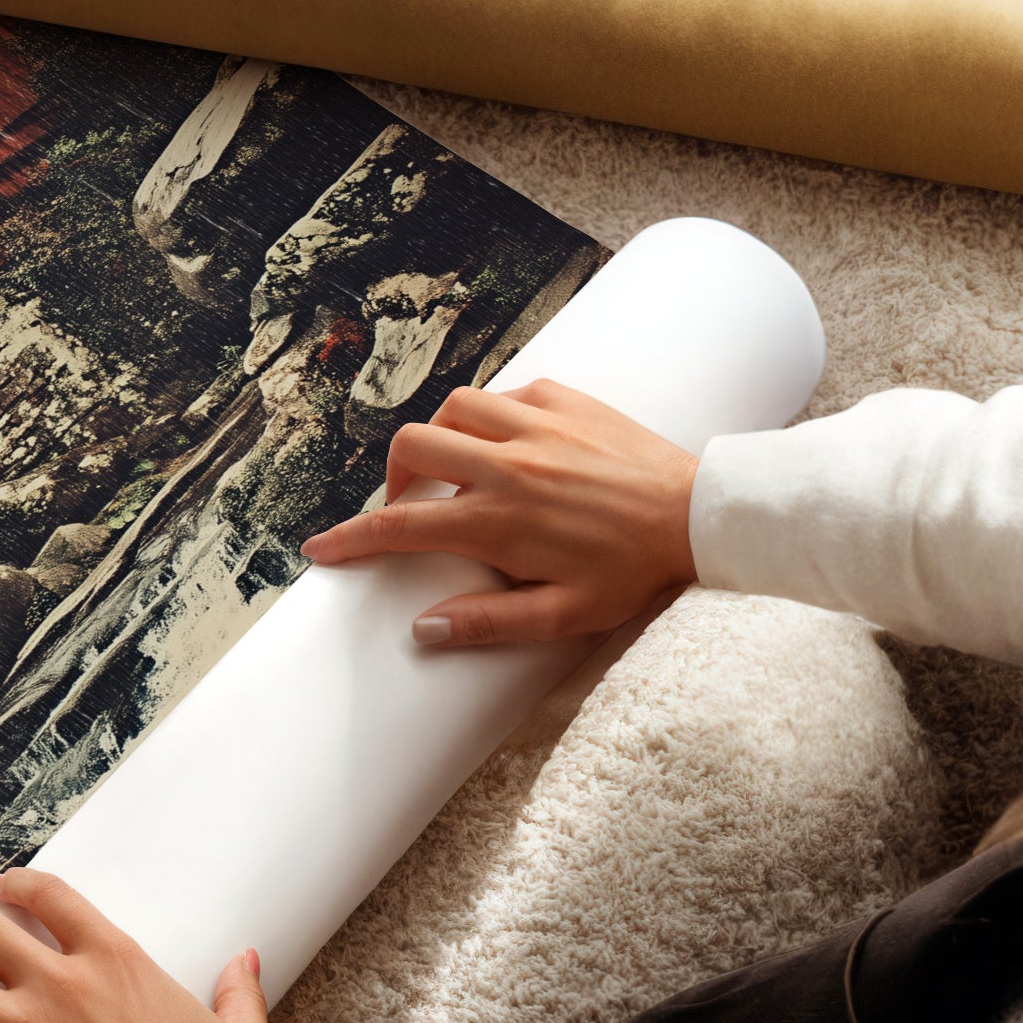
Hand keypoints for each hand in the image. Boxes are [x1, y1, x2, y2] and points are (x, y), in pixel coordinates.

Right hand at [300, 379, 698, 647]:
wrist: (700, 516)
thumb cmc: (635, 572)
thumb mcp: (564, 615)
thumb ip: (489, 623)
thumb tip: (424, 629)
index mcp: (499, 520)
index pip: (400, 527)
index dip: (351, 538)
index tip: (322, 548)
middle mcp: (507, 464)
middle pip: (412, 448)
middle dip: (394, 478)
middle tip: (410, 507)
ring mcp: (536, 425)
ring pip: (452, 409)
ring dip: (440, 438)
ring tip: (455, 469)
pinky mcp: (565, 400)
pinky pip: (505, 394)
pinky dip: (491, 416)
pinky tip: (508, 443)